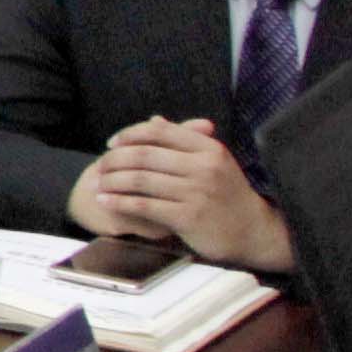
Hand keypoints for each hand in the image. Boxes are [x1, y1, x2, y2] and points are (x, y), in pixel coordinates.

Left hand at [87, 116, 287, 268]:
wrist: (255, 232)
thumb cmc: (229, 195)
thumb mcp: (214, 162)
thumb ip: (184, 141)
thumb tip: (153, 119)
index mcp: (208, 148)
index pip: (159, 132)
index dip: (129, 135)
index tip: (112, 144)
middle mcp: (203, 166)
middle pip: (144, 155)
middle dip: (115, 159)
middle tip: (99, 166)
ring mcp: (196, 192)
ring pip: (140, 180)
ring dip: (112, 181)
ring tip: (96, 185)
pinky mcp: (188, 217)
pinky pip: (144, 205)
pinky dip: (120, 202)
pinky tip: (105, 202)